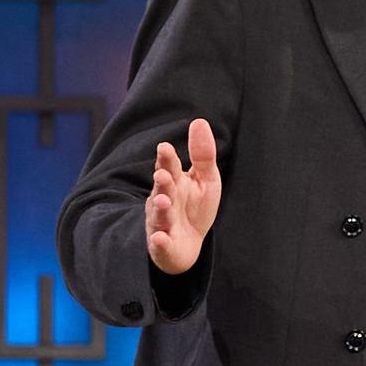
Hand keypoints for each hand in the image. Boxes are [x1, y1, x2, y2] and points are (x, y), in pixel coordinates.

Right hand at [147, 119, 221, 274]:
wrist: (187, 245)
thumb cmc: (195, 207)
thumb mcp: (205, 179)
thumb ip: (202, 154)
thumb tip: (199, 120)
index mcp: (174, 182)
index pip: (169, 168)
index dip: (166, 159)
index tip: (164, 147)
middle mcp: (164, 200)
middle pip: (162, 190)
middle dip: (162, 183)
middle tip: (162, 175)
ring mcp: (162, 222)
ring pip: (159, 215)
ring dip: (161, 209)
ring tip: (164, 201)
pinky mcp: (164, 245)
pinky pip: (160, 243)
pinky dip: (159, 241)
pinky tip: (160, 237)